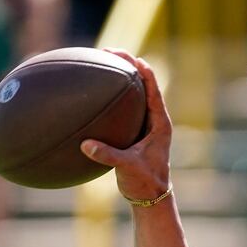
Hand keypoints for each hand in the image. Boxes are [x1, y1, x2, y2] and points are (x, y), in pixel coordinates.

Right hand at [80, 49, 171, 199]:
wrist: (151, 196)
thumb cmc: (145, 182)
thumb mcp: (127, 168)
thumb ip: (109, 156)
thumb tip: (86, 144)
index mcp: (160, 124)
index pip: (153, 90)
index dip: (144, 71)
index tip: (131, 57)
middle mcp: (154, 120)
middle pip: (144, 84)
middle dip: (128, 66)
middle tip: (110, 50)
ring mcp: (145, 125)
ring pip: (134, 94)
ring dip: (121, 78)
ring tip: (103, 61)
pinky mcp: (135, 132)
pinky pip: (124, 108)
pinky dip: (112, 96)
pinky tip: (94, 92)